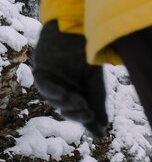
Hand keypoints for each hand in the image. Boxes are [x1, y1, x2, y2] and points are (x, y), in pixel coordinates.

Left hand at [32, 20, 108, 138]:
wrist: (78, 28)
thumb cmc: (89, 53)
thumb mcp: (98, 83)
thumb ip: (99, 105)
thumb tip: (100, 133)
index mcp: (81, 92)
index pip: (82, 113)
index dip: (89, 123)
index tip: (98, 132)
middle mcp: (65, 88)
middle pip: (68, 110)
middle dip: (77, 115)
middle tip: (88, 114)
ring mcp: (53, 81)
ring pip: (55, 101)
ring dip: (67, 105)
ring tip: (79, 102)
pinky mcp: (42, 71)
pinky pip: (44, 86)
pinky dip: (53, 92)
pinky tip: (65, 94)